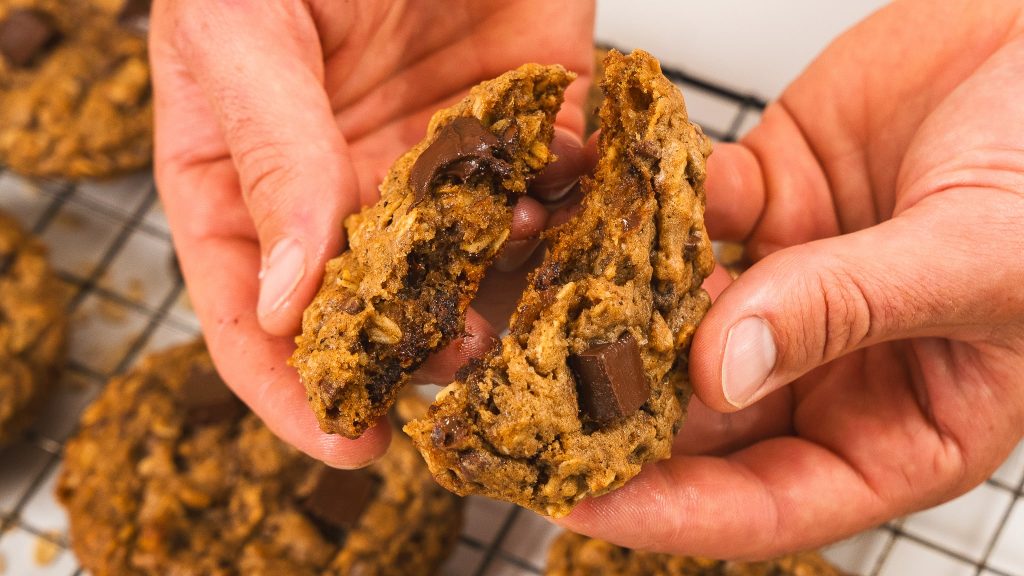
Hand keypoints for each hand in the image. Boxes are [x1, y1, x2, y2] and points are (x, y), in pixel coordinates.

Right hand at [150, 0, 593, 466]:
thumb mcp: (246, 26)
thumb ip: (267, 157)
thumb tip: (283, 299)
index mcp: (252, 176)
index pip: (254, 308)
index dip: (291, 385)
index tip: (345, 440)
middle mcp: (351, 184)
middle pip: (381, 305)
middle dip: (423, 350)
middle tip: (468, 374)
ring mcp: (447, 160)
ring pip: (481, 266)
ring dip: (516, 299)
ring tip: (545, 316)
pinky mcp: (533, 119)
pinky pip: (562, 191)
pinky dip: (583, 218)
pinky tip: (592, 228)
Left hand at [560, 0, 1023, 557]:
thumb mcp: (983, 259)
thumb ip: (850, 309)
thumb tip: (725, 367)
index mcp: (900, 424)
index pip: (771, 499)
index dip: (672, 509)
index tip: (579, 501)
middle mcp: (831, 361)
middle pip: (699, 414)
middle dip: (610, 410)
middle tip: (516, 403)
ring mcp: (789, 278)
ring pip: (674, 311)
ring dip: (607, 304)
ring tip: (526, 305)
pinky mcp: (766, 195)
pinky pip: (683, 212)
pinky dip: (638, 204)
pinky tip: (593, 199)